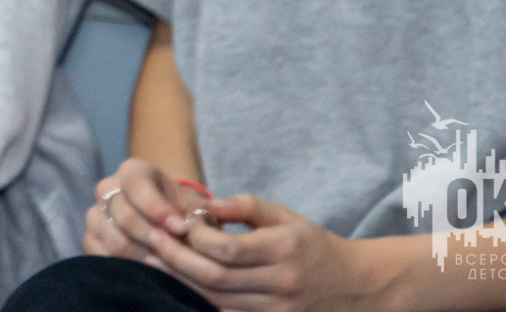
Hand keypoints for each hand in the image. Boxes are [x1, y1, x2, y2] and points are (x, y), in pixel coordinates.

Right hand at [84, 157, 202, 263]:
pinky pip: (105, 258)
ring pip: (115, 240)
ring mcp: (95, 215)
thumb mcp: (196, 207)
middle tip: (176, 254)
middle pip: (125, 216)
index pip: (138, 186)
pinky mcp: (91, 240)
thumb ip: (199, 214)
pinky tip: (150, 272)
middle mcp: (107, 189)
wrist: (168, 224)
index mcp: (132, 171)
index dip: (158, 209)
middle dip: (153, 238)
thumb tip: (197, 227)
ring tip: (167, 265)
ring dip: (144, 257)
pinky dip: (128, 268)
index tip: (181, 228)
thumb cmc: (184, 212)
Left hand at [146, 192, 400, 310]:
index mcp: (284, 249)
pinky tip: (178, 286)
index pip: (226, 249)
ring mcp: (279, 310)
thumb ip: (246, 206)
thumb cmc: (313, 245)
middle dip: (176, 260)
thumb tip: (207, 205)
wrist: (356, 287)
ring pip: (216, 300)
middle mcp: (282, 283)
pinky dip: (200, 302)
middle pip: (215, 277)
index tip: (181, 222)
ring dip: (181, 282)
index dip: (195, 237)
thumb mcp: (286, 217)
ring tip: (154, 261)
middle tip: (149, 243)